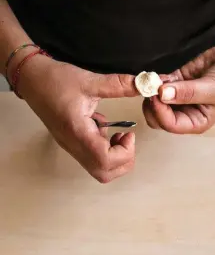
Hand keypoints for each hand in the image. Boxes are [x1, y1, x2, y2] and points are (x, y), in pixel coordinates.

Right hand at [18, 56, 137, 182]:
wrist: (30, 80)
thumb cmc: (55, 80)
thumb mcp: (89, 80)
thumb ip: (117, 85)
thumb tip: (143, 84)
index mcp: (78, 132)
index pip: (105, 160)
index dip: (124, 153)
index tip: (129, 134)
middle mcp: (74, 146)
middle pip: (104, 173)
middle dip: (123, 161)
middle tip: (126, 139)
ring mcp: (72, 148)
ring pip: (99, 170)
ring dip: (115, 158)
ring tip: (116, 135)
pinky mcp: (72, 145)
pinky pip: (93, 159)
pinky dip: (105, 151)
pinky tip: (103, 130)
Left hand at [143, 43, 214, 133]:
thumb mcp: (213, 88)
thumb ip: (187, 92)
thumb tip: (162, 94)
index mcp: (196, 122)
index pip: (171, 125)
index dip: (160, 112)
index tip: (156, 95)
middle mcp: (186, 113)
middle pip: (158, 118)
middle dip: (152, 105)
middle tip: (152, 88)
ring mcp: (178, 98)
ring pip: (155, 103)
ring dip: (151, 92)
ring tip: (154, 80)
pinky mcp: (175, 82)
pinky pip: (159, 85)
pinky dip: (155, 81)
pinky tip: (156, 75)